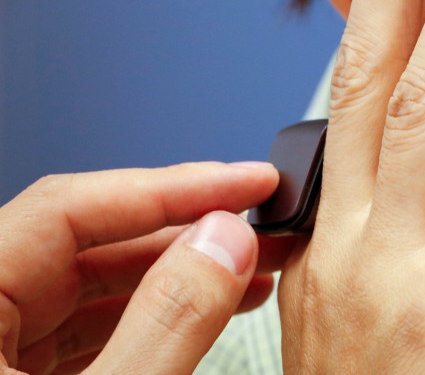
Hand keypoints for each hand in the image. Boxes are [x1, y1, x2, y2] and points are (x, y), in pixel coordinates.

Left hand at [0, 162, 289, 374]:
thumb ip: (163, 323)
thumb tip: (222, 244)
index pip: (67, 206)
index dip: (172, 188)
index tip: (250, 183)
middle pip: (85, 245)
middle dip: (186, 235)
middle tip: (265, 226)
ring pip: (89, 291)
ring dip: (180, 279)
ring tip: (254, 274)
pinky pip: (83, 335)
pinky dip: (153, 322)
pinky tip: (210, 315)